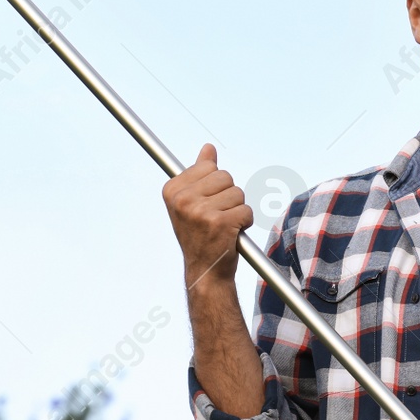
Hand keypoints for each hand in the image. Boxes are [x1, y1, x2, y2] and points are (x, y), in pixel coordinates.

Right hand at [162, 144, 250, 288]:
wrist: (205, 270)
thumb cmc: (199, 234)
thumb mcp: (192, 201)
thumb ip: (199, 172)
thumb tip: (208, 148)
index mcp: (172, 190)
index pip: (209, 167)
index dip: (214, 185)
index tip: (205, 203)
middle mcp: (182, 199)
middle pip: (225, 177)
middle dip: (228, 196)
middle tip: (216, 216)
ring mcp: (200, 211)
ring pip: (238, 193)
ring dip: (237, 210)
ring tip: (223, 226)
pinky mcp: (220, 223)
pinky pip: (246, 210)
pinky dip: (245, 222)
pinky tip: (232, 234)